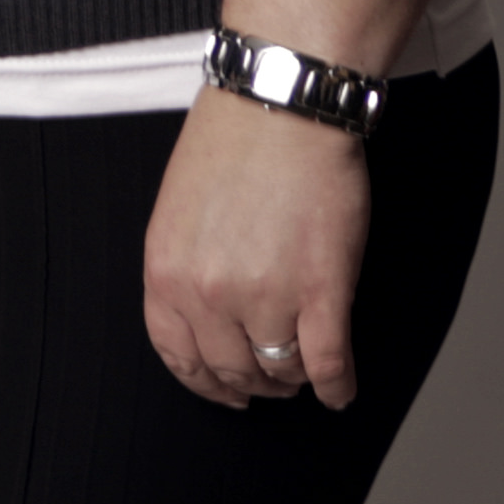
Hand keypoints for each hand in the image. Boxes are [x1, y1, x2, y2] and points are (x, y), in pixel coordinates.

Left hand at [142, 87, 372, 407]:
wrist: (280, 113)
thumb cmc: (229, 148)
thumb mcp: (177, 212)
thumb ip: (185, 266)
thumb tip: (203, 314)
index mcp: (165, 270)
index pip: (176, 352)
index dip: (201, 380)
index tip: (221, 389)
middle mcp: (209, 292)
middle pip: (231, 368)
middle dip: (252, 382)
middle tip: (268, 380)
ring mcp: (266, 297)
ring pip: (281, 370)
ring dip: (293, 378)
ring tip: (302, 372)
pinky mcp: (322, 293)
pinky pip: (329, 365)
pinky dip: (336, 388)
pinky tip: (338, 391)